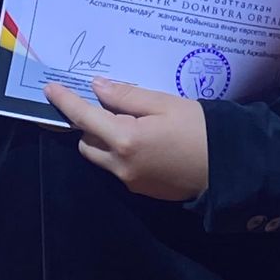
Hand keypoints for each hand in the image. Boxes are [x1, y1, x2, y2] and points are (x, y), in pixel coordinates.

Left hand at [44, 77, 209, 201]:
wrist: (229, 168)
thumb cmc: (199, 129)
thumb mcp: (165, 103)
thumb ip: (128, 96)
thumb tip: (98, 88)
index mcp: (124, 140)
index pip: (84, 117)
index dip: (65, 101)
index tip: (50, 89)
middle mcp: (120, 166)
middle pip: (87, 143)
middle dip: (88, 124)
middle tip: (103, 104)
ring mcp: (131, 182)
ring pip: (101, 158)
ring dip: (103, 140)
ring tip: (126, 121)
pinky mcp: (143, 191)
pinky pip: (119, 169)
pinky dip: (120, 153)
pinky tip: (143, 140)